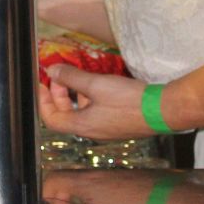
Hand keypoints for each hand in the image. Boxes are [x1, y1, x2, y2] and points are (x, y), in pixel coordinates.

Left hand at [36, 64, 154, 141]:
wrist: (162, 111)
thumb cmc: (129, 100)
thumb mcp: (96, 84)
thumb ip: (71, 78)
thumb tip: (52, 71)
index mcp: (82, 126)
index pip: (51, 119)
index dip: (43, 101)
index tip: (41, 83)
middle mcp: (92, 131)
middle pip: (65, 116)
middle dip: (58, 95)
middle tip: (59, 77)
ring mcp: (105, 129)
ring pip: (81, 113)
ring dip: (74, 95)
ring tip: (78, 77)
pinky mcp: (117, 124)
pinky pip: (95, 112)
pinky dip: (89, 99)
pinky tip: (98, 85)